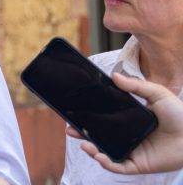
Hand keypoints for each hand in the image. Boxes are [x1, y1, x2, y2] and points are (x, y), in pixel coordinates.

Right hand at [67, 72, 182, 173]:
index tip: (75, 111)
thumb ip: (136, 86)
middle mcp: (128, 136)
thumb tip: (114, 75)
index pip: (104, 119)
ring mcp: (132, 151)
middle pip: (99, 136)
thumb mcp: (157, 94)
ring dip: (91, 149)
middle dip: (82, 133)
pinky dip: (106, 162)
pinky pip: (118, 166)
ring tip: (83, 142)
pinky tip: (99, 155)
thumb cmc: (180, 114)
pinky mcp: (138, 164)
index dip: (89, 117)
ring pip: (105, 152)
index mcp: (129, 120)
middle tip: (69, 127)